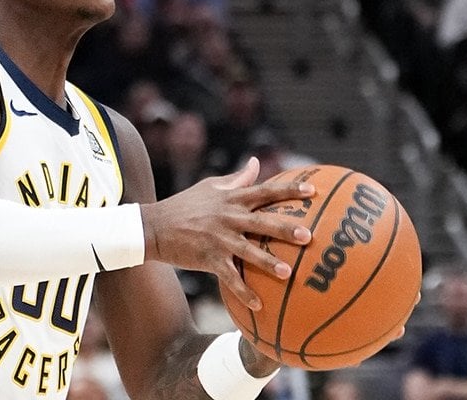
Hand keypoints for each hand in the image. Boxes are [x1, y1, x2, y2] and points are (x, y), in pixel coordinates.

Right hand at [139, 158, 313, 309]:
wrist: (153, 226)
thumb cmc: (184, 205)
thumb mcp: (210, 186)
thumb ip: (237, 178)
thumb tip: (257, 162)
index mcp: (230, 198)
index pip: (265, 191)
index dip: (289, 190)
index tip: (313, 191)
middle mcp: (227, 217)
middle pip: (261, 222)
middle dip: (285, 229)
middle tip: (309, 235)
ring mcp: (218, 239)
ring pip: (248, 251)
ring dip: (268, 263)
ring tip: (288, 272)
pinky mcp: (208, 258)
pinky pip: (229, 277)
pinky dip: (243, 291)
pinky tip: (259, 305)